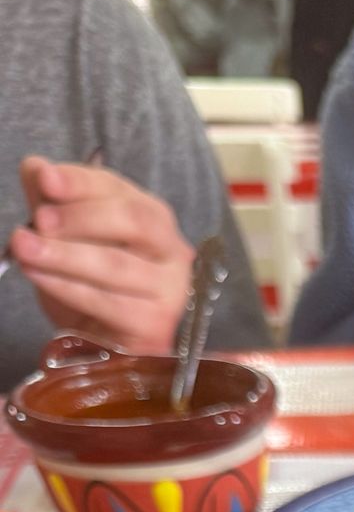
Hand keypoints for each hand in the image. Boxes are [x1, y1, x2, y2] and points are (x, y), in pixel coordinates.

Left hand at [9, 158, 195, 352]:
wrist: (104, 343)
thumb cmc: (92, 287)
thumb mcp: (68, 239)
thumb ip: (53, 203)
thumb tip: (36, 168)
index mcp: (153, 219)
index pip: (120, 191)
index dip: (81, 182)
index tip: (45, 178)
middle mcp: (171, 252)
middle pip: (133, 222)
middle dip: (81, 216)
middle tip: (40, 220)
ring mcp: (169, 292)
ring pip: (116, 265)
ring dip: (64, 254)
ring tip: (25, 246)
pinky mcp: (155, 327)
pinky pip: (107, 303)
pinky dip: (66, 286)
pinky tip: (38, 275)